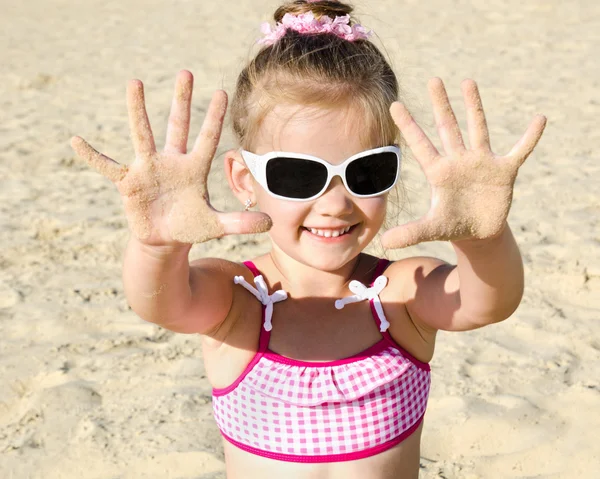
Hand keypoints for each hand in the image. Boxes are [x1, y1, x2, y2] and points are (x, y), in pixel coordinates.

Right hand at [70, 70, 271, 246]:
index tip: (221, 91)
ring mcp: (148, 169)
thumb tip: (269, 223)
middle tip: (186, 73)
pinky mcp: (128, 183)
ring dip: (138, 110)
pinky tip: (76, 141)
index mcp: (194, 169)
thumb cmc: (190, 226)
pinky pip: (107, 167)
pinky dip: (93, 156)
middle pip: (177, 126)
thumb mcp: (215, 226)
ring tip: (135, 82)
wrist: (164, 239)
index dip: (213, 117)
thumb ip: (240, 223)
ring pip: (142, 134)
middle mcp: (171, 162)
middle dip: (181, 101)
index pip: (206, 139)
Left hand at [382, 78, 545, 248]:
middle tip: (433, 80)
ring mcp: (481, 163)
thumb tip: (386, 243)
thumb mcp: (432, 229)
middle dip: (441, 105)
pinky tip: (540, 119)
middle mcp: (458, 161)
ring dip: (474, 106)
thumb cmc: (452, 225)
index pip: (421, 145)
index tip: (395, 105)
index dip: (409, 126)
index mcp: (439, 172)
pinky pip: (520, 150)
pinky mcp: (504, 171)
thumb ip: (410, 232)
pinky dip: (530, 137)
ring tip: (467, 82)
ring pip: (477, 129)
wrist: (479, 232)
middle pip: (448, 128)